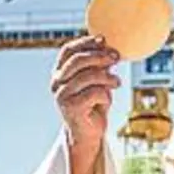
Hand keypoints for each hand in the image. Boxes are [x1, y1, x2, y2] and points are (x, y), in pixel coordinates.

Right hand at [50, 35, 119, 149]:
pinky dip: (106, 96)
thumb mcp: (96, 81)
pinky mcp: (71, 108)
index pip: (68, 51)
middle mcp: (57, 83)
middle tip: (116, 57)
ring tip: (117, 83)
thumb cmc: (93, 105)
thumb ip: (98, 66)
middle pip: (78, 60)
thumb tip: (108, 48)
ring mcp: (62, 95)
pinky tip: (106, 101)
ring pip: (89, 76)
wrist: (88, 133)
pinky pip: (95, 93)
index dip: (85, 42)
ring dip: (107, 78)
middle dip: (99, 56)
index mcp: (59, 73)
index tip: (103, 39)